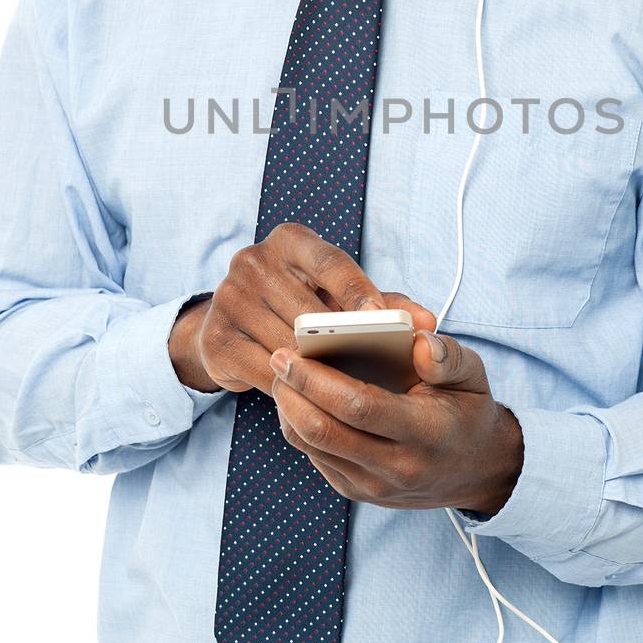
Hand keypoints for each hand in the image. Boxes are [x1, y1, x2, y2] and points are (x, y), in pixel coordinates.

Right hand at [168, 222, 431, 397]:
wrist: (231, 329)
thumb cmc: (303, 306)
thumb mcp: (339, 295)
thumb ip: (386, 304)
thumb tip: (427, 323)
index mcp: (289, 241)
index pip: (329, 262)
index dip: (357, 292)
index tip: (383, 321)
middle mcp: (253, 262)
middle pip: (307, 309)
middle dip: (343, 342)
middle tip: (377, 370)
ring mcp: (228, 299)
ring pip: (287, 345)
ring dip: (320, 372)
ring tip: (353, 392)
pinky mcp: (216, 339)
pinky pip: (265, 371)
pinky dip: (293, 388)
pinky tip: (316, 401)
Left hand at [270, 320, 523, 515]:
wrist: (477, 470)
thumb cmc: (467, 409)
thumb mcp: (472, 374)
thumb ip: (447, 355)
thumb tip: (417, 340)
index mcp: (426, 432)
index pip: (360, 407)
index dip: (318, 380)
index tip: (290, 352)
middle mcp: (397, 467)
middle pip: (324, 431)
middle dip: (291, 392)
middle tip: (276, 359)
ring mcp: (374, 486)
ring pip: (311, 447)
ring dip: (288, 409)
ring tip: (283, 376)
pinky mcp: (357, 492)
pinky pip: (315, 458)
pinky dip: (298, 426)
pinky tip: (298, 399)